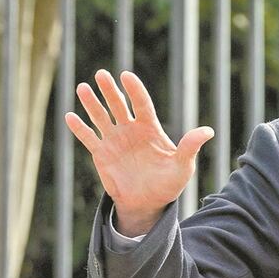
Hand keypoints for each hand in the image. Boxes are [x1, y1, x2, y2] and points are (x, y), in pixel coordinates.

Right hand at [65, 69, 212, 235]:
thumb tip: (208, 131)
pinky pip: (88, 138)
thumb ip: (190, 147)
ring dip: (92, 103)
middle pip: (119, 105)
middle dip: (110, 90)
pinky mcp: (101, 153)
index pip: (142, 104)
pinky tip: (70, 116)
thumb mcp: (183, 166)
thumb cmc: (169, 184)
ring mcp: (115, 140)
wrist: (148, 203)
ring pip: (101, 117)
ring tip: (82, 88)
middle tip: (101, 74)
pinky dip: (79, 128)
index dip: (135, 90)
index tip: (126, 76)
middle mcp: (131, 130)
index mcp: (150, 129)